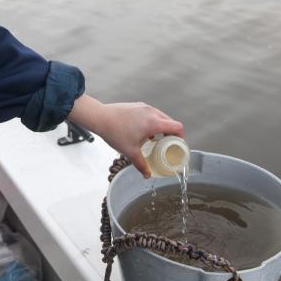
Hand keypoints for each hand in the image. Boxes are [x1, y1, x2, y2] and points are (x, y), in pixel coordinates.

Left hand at [67, 94, 184, 177]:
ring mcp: (144, 107)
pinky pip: (151, 113)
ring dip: (162, 127)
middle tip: (167, 144)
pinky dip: (152, 122)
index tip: (177, 144)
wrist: (100, 117)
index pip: (177, 127)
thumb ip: (141, 164)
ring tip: (155, 139)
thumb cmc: (114, 132)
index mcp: (153, 123)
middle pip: (170, 121)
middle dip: (171, 133)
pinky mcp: (137, 105)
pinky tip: (144, 132)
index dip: (181, 136)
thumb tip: (147, 174)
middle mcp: (151, 112)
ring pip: (160, 116)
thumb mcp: (130, 151)